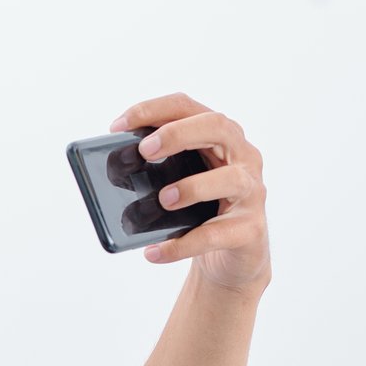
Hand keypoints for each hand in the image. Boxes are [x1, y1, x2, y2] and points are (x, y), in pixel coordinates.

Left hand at [111, 93, 268, 290]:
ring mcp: (251, 192)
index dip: (153, 110)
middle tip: (145, 151)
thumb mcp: (179, 182)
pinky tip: (156, 252)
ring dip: (192, 186)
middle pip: (217, 127)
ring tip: (163, 200)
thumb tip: (114, 169)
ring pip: (230, 179)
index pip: (187, 107)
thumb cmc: (202, 212)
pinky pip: (216, 235)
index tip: (119, 126)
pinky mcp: (249, 230)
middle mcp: (242, 157)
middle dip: (178, 133)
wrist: (232, 258)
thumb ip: (157, 169)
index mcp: (219, 137)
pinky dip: (183, 244)